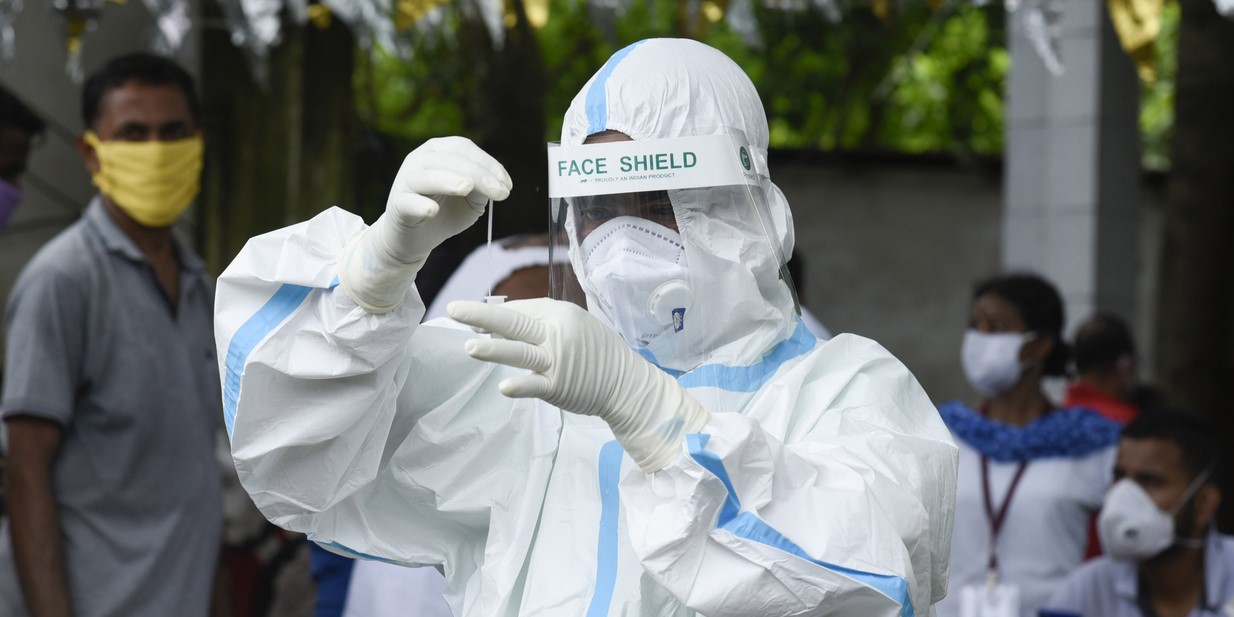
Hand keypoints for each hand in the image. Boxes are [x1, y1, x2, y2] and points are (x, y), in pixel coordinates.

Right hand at [339, 137, 511, 312]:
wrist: (414, 238)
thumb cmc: (443, 212)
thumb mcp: (469, 199)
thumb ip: (481, 189)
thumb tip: (494, 183)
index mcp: (437, 151)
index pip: (463, 148)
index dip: (488, 163)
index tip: (507, 185)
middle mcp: (419, 159)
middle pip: (451, 160)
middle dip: (479, 175)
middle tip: (502, 193)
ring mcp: (406, 181)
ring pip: (427, 176)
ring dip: (448, 181)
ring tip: (467, 188)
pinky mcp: (398, 205)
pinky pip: (408, 203)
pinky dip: (420, 205)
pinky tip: (432, 210)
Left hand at [448, 298, 708, 472]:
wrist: (625, 383)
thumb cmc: (596, 351)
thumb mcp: (574, 324)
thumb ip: (541, 321)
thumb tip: (498, 321)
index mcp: (559, 313)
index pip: (518, 311)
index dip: (492, 315)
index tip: (469, 318)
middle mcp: (557, 333)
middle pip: (514, 323)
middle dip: (481, 317)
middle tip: (453, 310)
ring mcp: (557, 361)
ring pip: (520, 352)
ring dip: (493, 349)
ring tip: (468, 346)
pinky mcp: (559, 387)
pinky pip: (536, 385)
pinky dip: (522, 385)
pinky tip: (504, 387)